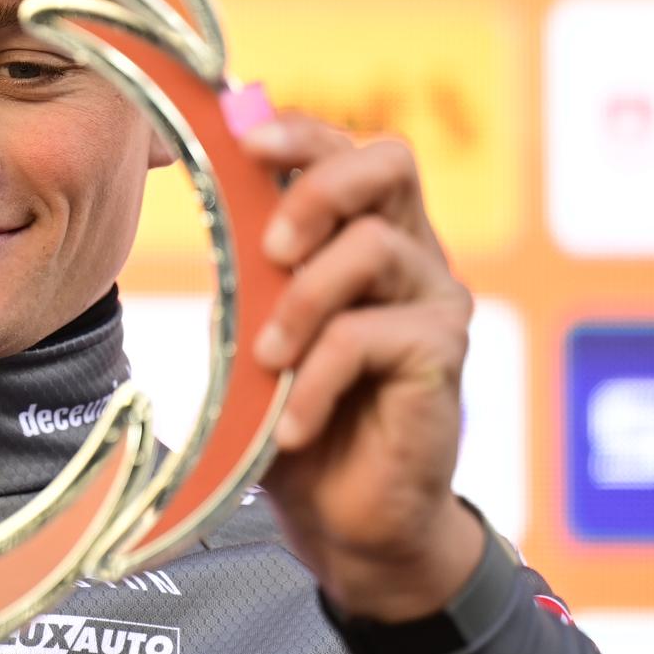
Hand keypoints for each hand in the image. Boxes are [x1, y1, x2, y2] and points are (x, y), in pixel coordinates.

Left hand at [244, 113, 484, 622]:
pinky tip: (292, 424)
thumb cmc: (298, 416)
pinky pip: (368, 337)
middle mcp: (412, 252)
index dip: (301, 132)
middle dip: (318, 186)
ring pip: (372, 247)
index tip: (242, 139)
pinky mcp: (443, 354)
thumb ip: (249, 269)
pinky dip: (314, 379)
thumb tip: (211, 192)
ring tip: (265, 362)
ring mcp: (434, 301)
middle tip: (268, 244)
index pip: (348, 150)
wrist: (350, 520)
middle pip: (389, 161)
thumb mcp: (259, 332)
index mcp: (368, 232)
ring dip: (300, 302)